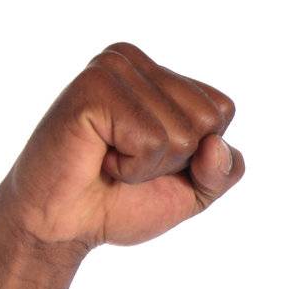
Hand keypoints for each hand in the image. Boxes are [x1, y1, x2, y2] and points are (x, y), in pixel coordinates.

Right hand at [0, 42, 243, 251]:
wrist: (64, 226)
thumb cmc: (120, 202)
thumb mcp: (192, 191)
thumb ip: (224, 171)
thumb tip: (216, 144)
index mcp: (159, 75)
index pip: (222, 109)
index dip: (198, 154)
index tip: (151, 160)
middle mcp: (134, 61)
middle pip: (208, 119)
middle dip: (176, 161)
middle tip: (127, 161)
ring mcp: (112, 69)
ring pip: (181, 133)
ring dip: (148, 167)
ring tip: (109, 159)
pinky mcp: (93, 88)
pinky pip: (151, 141)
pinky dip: (130, 167)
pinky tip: (98, 158)